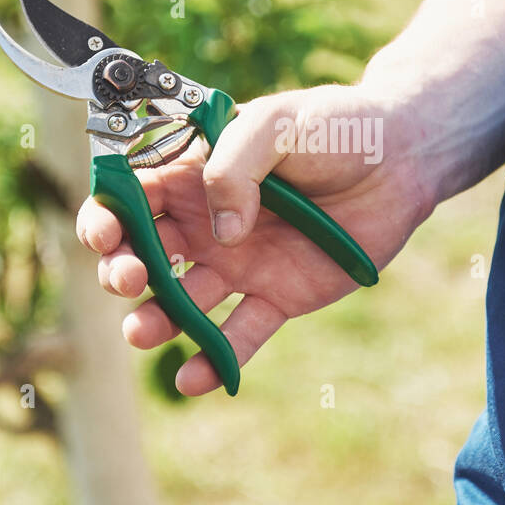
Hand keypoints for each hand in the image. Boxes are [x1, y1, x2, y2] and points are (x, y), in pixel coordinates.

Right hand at [76, 84, 432, 395]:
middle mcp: (206, 224)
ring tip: (143, 332)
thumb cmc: (335, 127)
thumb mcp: (277, 124)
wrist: (401, 160)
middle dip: (120, 272)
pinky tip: (192, 380)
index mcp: (194, 173)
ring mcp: (240, 264)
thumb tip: (221, 234)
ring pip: (181, 303)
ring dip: (154, 321)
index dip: (104, 219)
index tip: (103, 235)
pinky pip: (240, 334)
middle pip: (142, 256)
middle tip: (127, 279)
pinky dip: (215, 360)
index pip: (130, 200)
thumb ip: (235, 166)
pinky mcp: (278, 296)